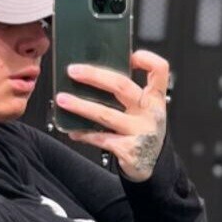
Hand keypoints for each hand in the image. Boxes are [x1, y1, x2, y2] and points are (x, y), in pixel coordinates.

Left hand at [53, 50, 169, 182]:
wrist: (152, 166)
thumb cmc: (143, 132)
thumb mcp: (144, 110)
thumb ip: (128, 94)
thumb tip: (92, 76)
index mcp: (155, 98)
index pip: (159, 69)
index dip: (145, 59)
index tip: (129, 56)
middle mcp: (150, 112)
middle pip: (122, 86)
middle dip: (94, 76)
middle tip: (73, 71)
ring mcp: (140, 131)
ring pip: (105, 114)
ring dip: (80, 105)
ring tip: (62, 100)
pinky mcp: (128, 149)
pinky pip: (101, 138)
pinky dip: (84, 134)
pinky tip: (72, 130)